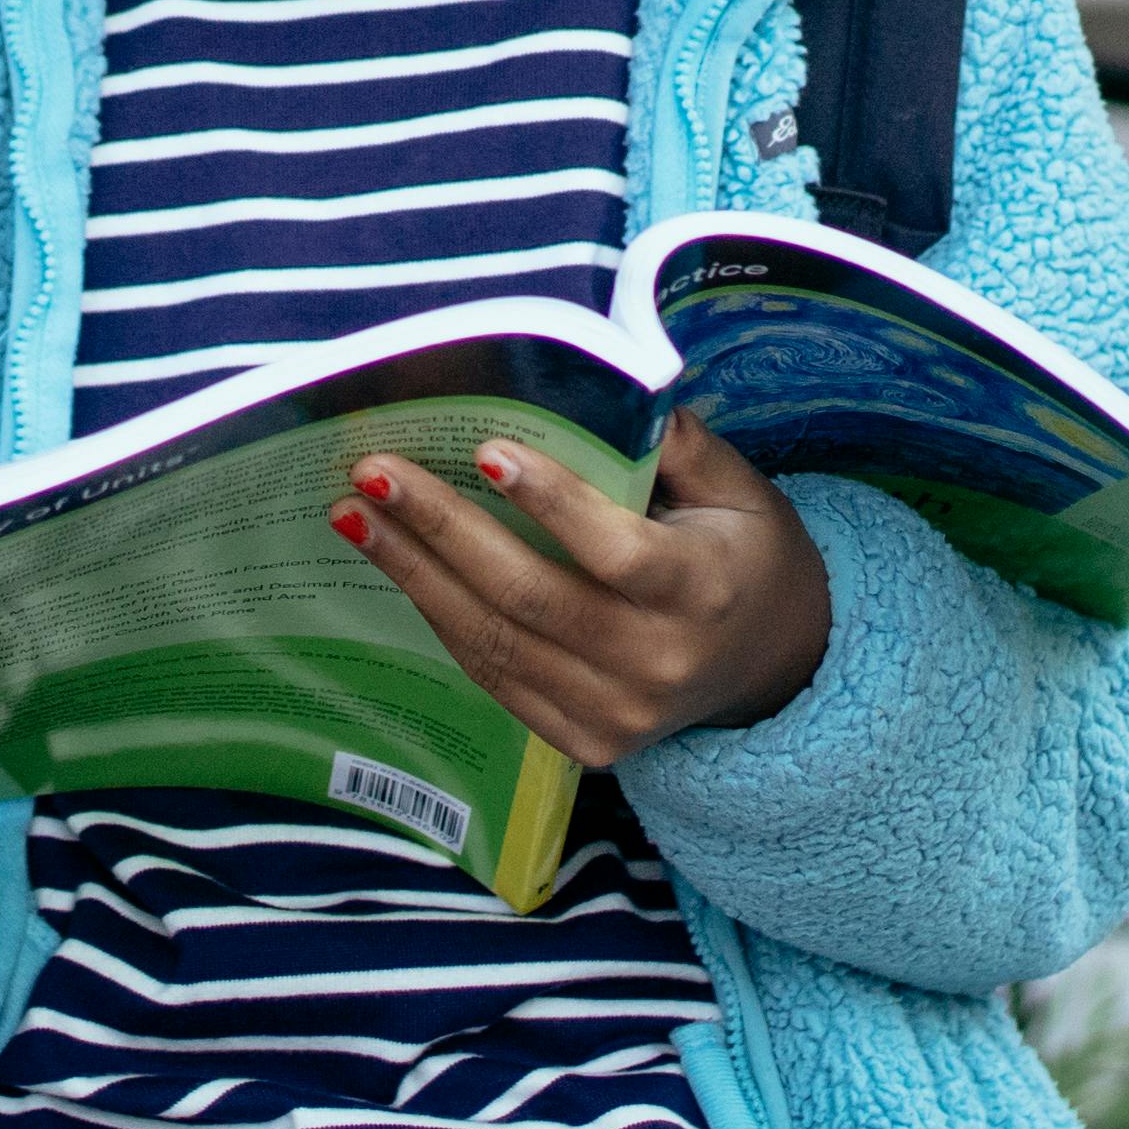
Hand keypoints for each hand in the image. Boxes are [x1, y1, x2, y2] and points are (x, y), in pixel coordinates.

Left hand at [334, 413, 828, 769]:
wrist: (773, 667)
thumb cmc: (746, 556)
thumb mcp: (742, 491)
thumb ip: (681, 444)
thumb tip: (614, 386)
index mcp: (704, 591)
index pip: (617, 552)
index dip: (551, 503)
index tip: (485, 449)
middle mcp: (657, 662)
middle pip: (532, 596)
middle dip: (442, 530)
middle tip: (375, 473)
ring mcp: (616, 713)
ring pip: (497, 642)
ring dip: (416, 574)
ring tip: (356, 515)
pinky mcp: (585, 742)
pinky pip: (495, 678)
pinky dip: (442, 619)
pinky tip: (401, 567)